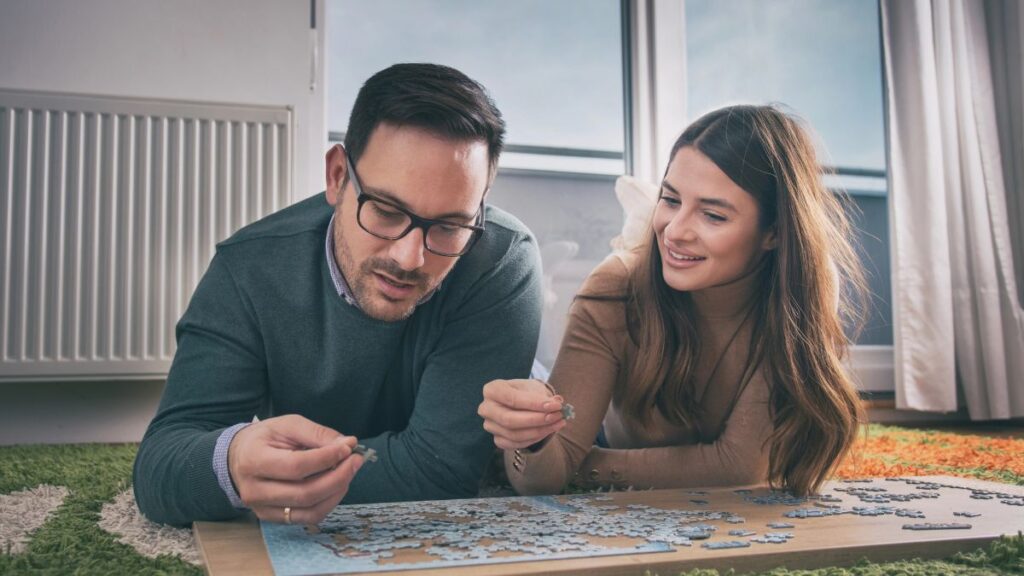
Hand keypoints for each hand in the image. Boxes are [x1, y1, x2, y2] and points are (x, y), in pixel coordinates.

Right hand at [228, 414, 363, 524]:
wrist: (238, 457)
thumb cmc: (265, 438)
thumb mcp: (288, 425)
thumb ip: (317, 433)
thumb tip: (348, 443)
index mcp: (254, 460)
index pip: (297, 466)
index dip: (327, 458)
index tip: (348, 448)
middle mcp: (254, 490)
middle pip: (305, 493)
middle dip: (338, 477)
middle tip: (356, 461)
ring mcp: (262, 509)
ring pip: (309, 510)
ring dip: (336, 492)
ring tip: (348, 473)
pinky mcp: (272, 518)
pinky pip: (307, 518)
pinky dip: (328, 504)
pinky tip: (335, 486)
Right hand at [478, 379, 566, 449]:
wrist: (522, 403)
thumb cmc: (526, 392)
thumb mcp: (534, 388)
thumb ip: (544, 395)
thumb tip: (556, 402)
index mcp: (492, 390)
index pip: (512, 398)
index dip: (534, 403)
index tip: (556, 405)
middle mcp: (486, 409)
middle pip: (509, 420)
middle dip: (537, 419)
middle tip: (558, 416)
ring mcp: (490, 426)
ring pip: (514, 435)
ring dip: (540, 430)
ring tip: (558, 423)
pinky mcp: (498, 440)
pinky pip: (516, 444)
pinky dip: (535, 439)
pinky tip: (548, 430)